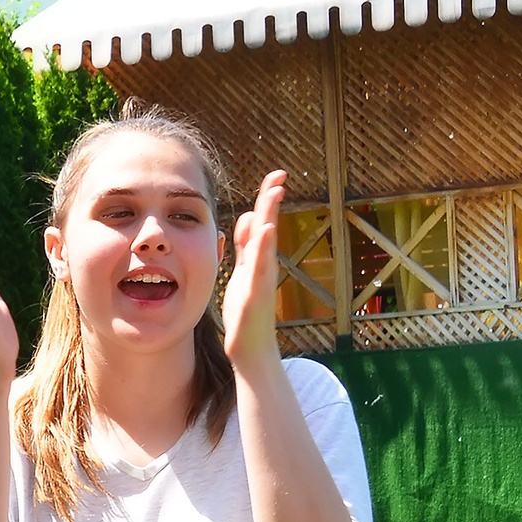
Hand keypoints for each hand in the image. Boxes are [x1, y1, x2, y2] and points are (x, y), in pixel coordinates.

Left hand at [223, 170, 288, 376]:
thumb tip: (251, 217)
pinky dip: (264, 248)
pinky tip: (266, 230)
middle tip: (279, 175)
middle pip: (267, 226)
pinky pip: (260, 267)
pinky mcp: (255, 292)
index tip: (274, 177)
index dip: (265, 200)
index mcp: (256, 258)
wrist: (250, 346)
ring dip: (270, 216)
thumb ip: (246, 247)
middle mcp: (263, 265)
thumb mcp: (242, 272)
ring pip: (266, 242)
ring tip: (274, 193)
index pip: (260, 222)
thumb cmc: (246, 310)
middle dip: (271, 200)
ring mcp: (261, 278)